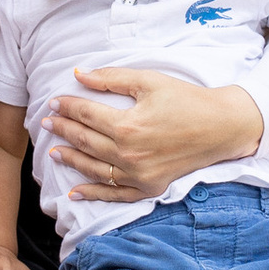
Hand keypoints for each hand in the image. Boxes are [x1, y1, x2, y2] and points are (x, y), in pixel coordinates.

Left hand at [45, 67, 263, 207]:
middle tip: (47, 123)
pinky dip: (93, 194)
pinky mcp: (148, 188)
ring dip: (70, 160)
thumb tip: (80, 75)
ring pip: (93, 169)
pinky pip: (114, 194)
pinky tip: (74, 193)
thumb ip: (112, 78)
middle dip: (63, 130)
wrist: (221, 127)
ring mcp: (138, 175)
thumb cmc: (187, 100)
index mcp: (127, 125)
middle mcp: (128, 154)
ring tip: (54, 152)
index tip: (54, 102)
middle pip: (85, 141)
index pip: (86, 114)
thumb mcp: (149, 81)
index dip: (67, 106)